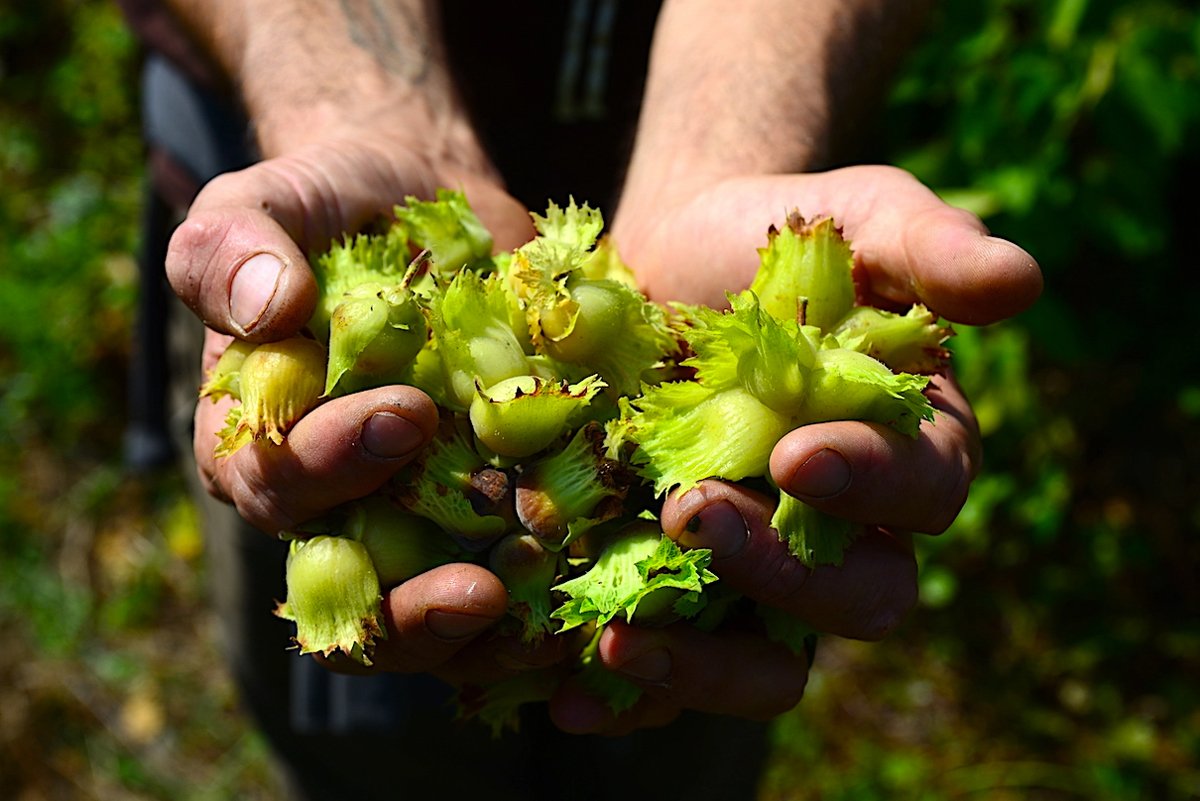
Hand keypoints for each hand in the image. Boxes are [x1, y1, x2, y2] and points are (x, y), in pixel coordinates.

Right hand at [171, 132, 535, 676]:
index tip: (408, 413)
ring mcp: (421, 512)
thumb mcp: (272, 204)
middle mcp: (336, 501)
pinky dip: (553, 598)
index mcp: (265, 444)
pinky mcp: (498, 501)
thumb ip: (236, 247)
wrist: (428, 200)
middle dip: (412, 608)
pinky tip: (601, 592)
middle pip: (357, 595)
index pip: (279, 486)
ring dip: (489, 634)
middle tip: (480, 586)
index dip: (332, 468)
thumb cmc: (333, 205)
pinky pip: (517, 572)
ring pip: (436, 613)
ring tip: (550, 611)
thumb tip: (267, 309)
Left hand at [556, 165, 1040, 731]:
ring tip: (620, 636)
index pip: (924, 490)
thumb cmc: (776, 232)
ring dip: (705, 663)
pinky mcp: (678, 580)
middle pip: (854, 598)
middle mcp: (847, 525)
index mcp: (909, 446)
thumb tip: (1022, 281)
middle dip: (783, 572)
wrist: (666, 255)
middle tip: (693, 516)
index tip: (799, 457)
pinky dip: (632, 688)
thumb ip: (930, 247)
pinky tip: (568, 695)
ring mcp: (759, 564)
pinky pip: (674, 661)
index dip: (873, 484)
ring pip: (769, 660)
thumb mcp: (858, 215)